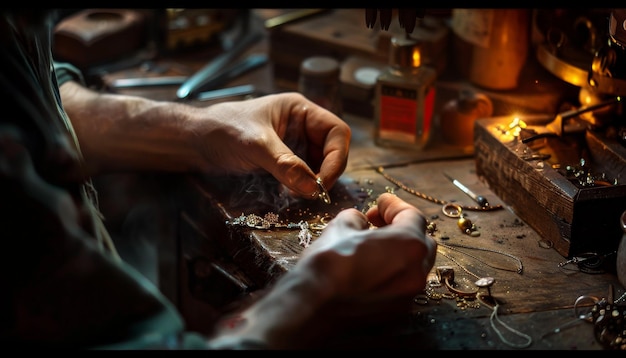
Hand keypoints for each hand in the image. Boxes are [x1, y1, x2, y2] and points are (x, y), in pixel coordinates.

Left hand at [192, 92, 350, 197]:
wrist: (194, 142)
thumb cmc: (222, 130)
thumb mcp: (255, 145)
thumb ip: (285, 164)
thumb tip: (312, 187)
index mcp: (301, 110)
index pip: (336, 132)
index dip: (337, 157)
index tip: (324, 182)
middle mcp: (302, 127)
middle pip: (332, 151)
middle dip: (326, 172)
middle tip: (314, 193)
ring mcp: (293, 145)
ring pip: (319, 166)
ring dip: (313, 182)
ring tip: (300, 195)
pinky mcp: (283, 162)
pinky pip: (303, 175)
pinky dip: (301, 187)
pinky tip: (289, 194)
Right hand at [215, 193, 436, 348]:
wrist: (313, 304)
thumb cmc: (328, 262)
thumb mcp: (342, 225)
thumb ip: (359, 219)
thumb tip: (361, 223)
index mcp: (409, 245)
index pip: (413, 217)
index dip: (394, 206)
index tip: (380, 202)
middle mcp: (416, 272)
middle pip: (421, 242)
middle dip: (401, 228)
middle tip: (377, 221)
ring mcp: (408, 295)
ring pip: (414, 266)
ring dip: (399, 251)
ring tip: (372, 244)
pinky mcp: (395, 311)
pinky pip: (402, 284)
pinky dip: (392, 272)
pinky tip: (370, 267)